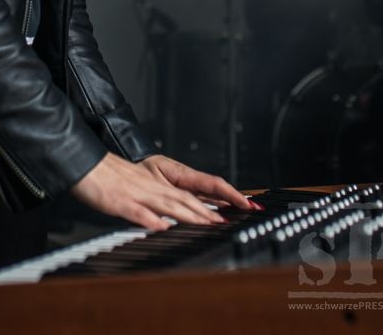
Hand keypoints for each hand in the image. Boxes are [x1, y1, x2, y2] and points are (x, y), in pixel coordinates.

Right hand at [69, 151, 260, 230]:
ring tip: (206, 223)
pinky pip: (137, 211)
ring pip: (167, 203)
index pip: (187, 194)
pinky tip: (161, 226)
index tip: (225, 214)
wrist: (85, 164)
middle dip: (205, 212)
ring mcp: (136, 194)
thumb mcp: (133, 188)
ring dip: (188, 214)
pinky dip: (150, 219)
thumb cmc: (106, 178)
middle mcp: (150, 187)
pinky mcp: (120, 202)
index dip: (207, 203)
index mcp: (154, 183)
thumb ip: (151, 202)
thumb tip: (166, 219)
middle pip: (182, 199)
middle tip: (225, 223)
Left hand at [138, 154, 258, 212]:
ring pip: (211, 194)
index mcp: (183, 175)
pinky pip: (202, 197)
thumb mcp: (149, 187)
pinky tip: (222, 212)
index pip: (213, 185)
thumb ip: (164, 203)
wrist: (129, 163)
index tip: (246, 204)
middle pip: (217, 190)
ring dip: (227, 203)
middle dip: (235, 200)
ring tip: (244, 212)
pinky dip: (214, 203)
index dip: (231, 195)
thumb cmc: (138, 171)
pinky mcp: (181, 189)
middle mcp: (188, 180)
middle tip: (254, 211)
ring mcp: (186, 184)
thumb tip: (174, 219)